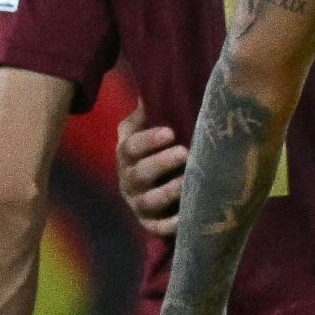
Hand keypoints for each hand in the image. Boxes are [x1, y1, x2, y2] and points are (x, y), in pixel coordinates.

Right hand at [115, 106, 186, 236]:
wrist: (157, 186)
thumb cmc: (159, 149)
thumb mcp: (151, 128)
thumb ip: (150, 111)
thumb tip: (155, 86)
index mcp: (128, 155)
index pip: (129, 146)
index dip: (147, 140)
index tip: (170, 131)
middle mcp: (129, 180)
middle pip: (139, 173)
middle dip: (160, 163)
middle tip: (184, 152)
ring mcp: (139, 204)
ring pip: (147, 201)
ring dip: (166, 192)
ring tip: (186, 182)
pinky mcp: (152, 224)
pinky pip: (158, 228)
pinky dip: (171, 225)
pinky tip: (187, 218)